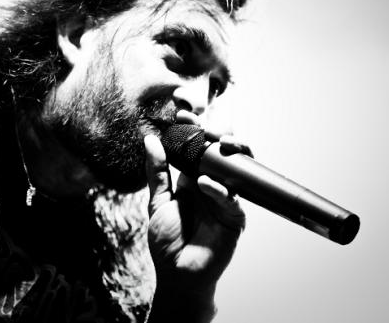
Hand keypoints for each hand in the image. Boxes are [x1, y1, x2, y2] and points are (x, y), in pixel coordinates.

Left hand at [145, 112, 250, 320]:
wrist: (177, 273)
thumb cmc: (167, 240)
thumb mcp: (157, 202)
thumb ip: (156, 173)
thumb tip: (150, 140)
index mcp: (193, 178)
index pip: (198, 148)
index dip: (194, 130)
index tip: (183, 114)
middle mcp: (212, 185)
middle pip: (222, 152)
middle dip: (217, 133)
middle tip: (205, 125)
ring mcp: (225, 200)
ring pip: (237, 169)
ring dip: (230, 152)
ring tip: (218, 142)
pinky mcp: (234, 218)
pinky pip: (231, 199)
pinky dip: (219, 188)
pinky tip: (205, 183)